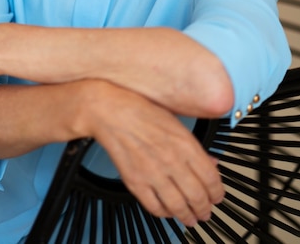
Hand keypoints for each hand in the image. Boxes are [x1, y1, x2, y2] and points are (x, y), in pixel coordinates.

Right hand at [86, 82, 223, 226]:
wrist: (110, 111)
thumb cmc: (141, 109)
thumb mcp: (175, 121)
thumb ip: (194, 145)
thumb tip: (210, 162)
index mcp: (185, 144)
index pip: (211, 179)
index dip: (218, 193)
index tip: (217, 196)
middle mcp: (171, 160)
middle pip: (198, 197)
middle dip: (205, 209)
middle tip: (206, 211)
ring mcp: (153, 173)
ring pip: (179, 206)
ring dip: (188, 216)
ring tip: (191, 218)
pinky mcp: (135, 182)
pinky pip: (155, 207)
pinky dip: (165, 213)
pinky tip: (168, 211)